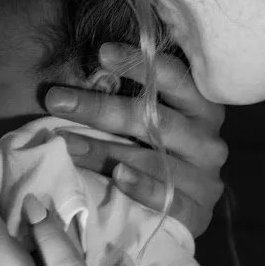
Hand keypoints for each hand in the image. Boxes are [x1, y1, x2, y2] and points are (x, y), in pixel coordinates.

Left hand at [44, 46, 225, 237]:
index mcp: (200, 108)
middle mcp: (208, 139)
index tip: (101, 53)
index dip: (139, 63)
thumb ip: (129, 100)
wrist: (182, 212)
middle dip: (101, 108)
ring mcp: (205, 178)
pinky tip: (118, 177)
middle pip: (155, 119)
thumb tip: (79, 73)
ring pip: (154, 159)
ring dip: (106, 151)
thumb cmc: (156, 154)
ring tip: (67, 143)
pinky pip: (170, 199)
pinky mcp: (198, 212)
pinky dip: (143, 187)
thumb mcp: (149, 122)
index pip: (174, 77)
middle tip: (56, 100)